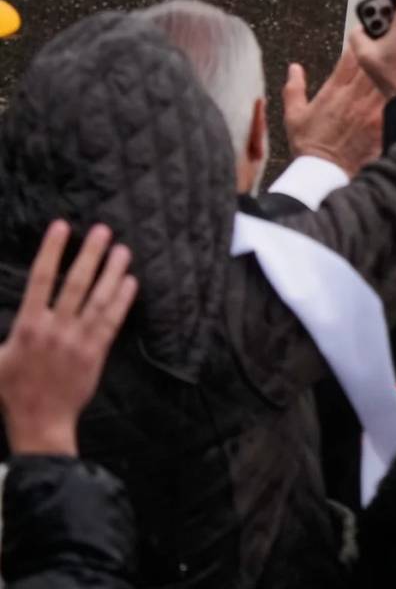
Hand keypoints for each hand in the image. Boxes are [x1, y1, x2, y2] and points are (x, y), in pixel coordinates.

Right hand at [0, 222, 136, 456]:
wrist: (40, 421)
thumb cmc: (12, 389)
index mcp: (28, 326)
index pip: (40, 279)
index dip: (51, 251)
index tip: (61, 226)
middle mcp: (55, 329)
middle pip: (75, 283)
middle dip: (90, 254)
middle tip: (103, 230)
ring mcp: (78, 340)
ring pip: (98, 299)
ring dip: (112, 272)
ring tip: (123, 250)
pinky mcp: (96, 352)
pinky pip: (112, 321)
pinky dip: (122, 300)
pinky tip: (131, 282)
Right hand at [284, 45, 387, 173]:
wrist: (324, 173)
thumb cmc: (309, 146)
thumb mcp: (293, 116)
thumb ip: (294, 89)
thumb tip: (294, 68)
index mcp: (334, 91)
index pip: (351, 58)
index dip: (361, 46)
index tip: (368, 39)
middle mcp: (354, 97)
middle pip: (375, 65)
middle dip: (383, 54)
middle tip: (391, 47)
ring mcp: (371, 110)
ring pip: (390, 81)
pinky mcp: (383, 124)